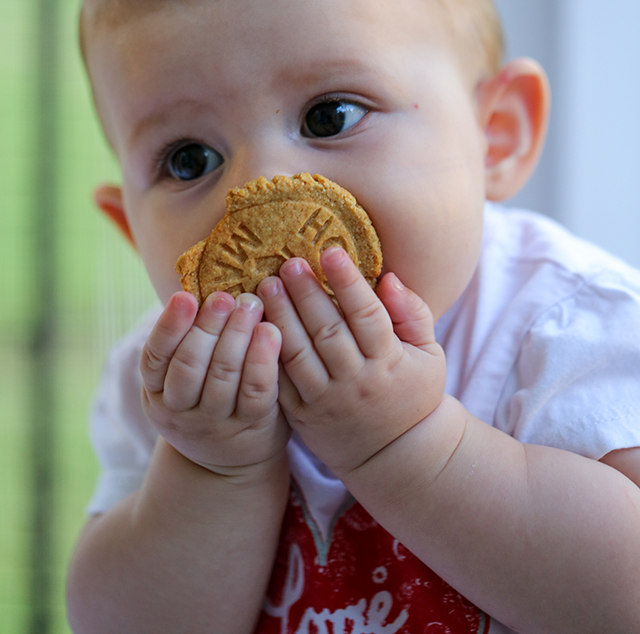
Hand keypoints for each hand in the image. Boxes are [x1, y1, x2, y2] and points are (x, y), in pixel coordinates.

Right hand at [140, 291, 289, 474]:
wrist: (230, 459)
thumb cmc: (207, 396)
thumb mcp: (184, 376)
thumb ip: (190, 337)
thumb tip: (206, 279)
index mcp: (156, 391)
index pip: (155, 356)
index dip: (170, 325)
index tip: (185, 296)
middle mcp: (179, 411)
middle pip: (190, 364)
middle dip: (208, 326)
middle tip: (226, 296)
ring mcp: (215, 424)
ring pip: (224, 375)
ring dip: (237, 335)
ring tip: (251, 304)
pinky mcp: (251, 428)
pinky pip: (257, 391)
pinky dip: (263, 360)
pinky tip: (272, 331)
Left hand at [256, 247, 445, 476]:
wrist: (396, 456)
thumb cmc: (414, 393)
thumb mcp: (429, 355)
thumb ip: (413, 314)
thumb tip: (389, 277)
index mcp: (389, 361)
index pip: (366, 315)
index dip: (348, 282)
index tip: (331, 251)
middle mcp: (356, 381)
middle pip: (327, 331)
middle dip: (306, 293)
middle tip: (288, 262)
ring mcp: (326, 400)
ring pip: (298, 353)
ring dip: (280, 317)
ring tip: (267, 285)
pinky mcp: (303, 416)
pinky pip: (281, 382)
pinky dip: (266, 353)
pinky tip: (255, 325)